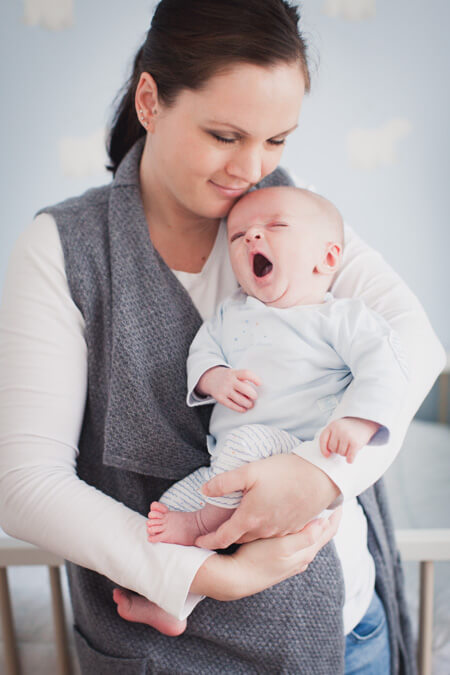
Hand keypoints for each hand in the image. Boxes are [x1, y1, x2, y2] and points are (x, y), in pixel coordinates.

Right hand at [191, 508, 341, 600]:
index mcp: (306, 552)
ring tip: (315, 506)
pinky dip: (302, 530)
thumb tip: (324, 523)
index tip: (339, 496)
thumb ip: (305, 537)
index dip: (336, 514)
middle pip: (322, 534)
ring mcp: (292, 560)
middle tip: (329, 497)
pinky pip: (298, 542)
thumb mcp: (282, 547)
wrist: (235, 578)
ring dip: (315, 523)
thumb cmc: (257, 559)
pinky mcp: (281, 560)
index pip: (329, 530)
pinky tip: (295, 523)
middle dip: (327, 517)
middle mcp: (302, 557)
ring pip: (310, 538)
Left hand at [195, 453, 339, 548]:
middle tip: (214, 532)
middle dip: (225, 538)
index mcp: (250, 518)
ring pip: (256, 537)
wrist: (320, 477)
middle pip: (239, 539)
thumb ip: (224, 482)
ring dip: (245, 534)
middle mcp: (265, 530)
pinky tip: (262, 520)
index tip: (199, 541)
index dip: (208, 540)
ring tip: (237, 526)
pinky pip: (273, 534)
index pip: (223, 537)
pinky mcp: (294, 527)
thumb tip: (204, 490)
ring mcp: (281, 531)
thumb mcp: (250, 471)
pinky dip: (262, 531)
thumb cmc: (284, 471)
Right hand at [196, 366, 260, 412]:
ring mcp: (224, 389)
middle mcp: (229, 381)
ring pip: (239, 399)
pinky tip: (244, 409)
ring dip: (248, 404)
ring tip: (250, 404)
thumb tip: (256, 391)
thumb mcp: (234, 373)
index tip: (260, 383)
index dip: (255, 378)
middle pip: (244, 388)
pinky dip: (240, 408)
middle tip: (255, 397)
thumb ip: (243, 380)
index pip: (246, 373)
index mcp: (234, 373)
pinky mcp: (220, 398)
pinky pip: (232, 405)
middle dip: (253, 395)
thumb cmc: (227, 377)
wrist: (211, 378)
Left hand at [319, 417, 380, 463]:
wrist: (366, 424)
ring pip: (341, 453)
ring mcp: (347, 435)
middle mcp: (339, 429)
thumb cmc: (349, 428)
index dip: (323, 449)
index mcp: (333, 425)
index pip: (323, 439)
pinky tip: (350, 458)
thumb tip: (327, 454)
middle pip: (332, 448)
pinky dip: (350, 459)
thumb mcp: (337, 427)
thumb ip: (330, 436)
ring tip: (349, 447)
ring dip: (345, 453)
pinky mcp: (355, 442)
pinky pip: (349, 457)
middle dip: (337, 449)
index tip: (327, 455)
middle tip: (344, 445)